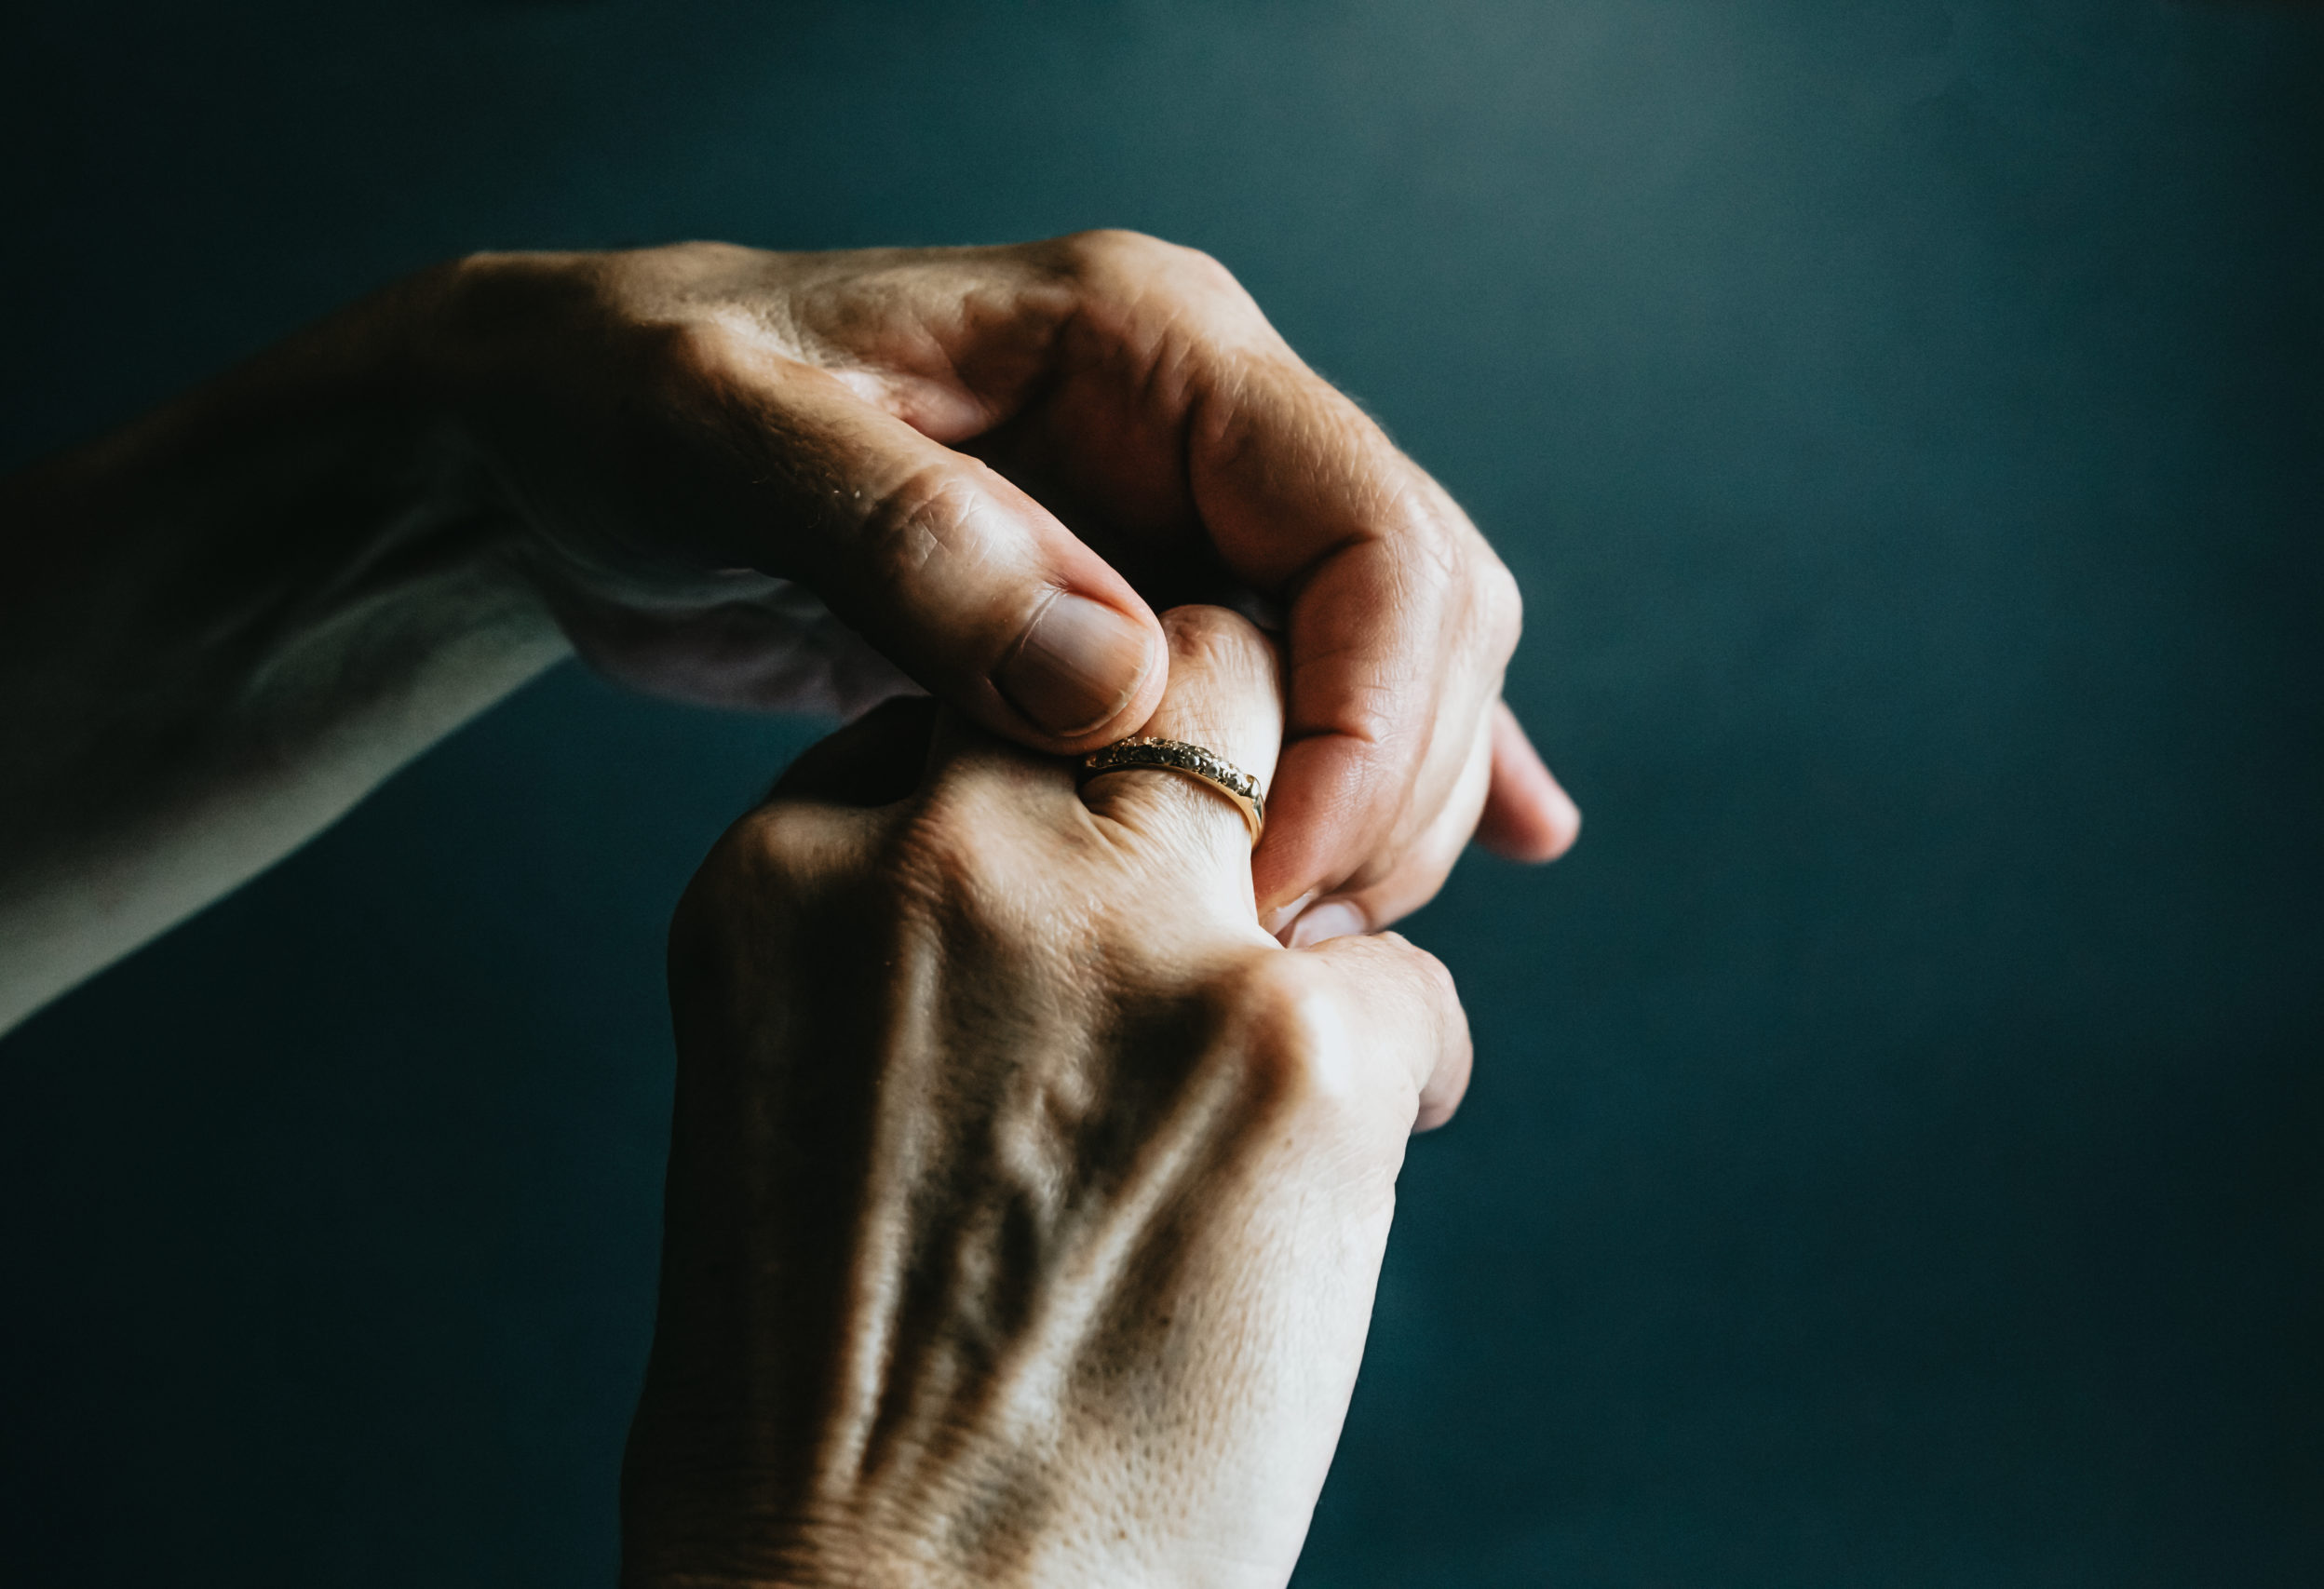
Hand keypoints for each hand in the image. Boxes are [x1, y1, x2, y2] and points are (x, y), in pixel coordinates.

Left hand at [433, 232, 1577, 939]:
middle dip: (1393, 786)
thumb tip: (1120, 692)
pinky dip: (1395, 777)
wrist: (571, 438)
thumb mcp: (725, 444)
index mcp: (1146, 345)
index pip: (1373, 526)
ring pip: (1392, 667)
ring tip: (1294, 952)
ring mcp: (1182, 518)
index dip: (1372, 720)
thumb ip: (916, 547)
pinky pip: (1318, 695)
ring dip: (1384, 811)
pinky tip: (1484, 859)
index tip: (1271, 886)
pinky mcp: (1145, 610)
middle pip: (1423, 608)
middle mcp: (1199, 423)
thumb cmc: (628, 407)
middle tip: (1270, 948)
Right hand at [623, 606, 1471, 1587]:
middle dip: (1205, 749)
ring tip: (1291, 1034)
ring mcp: (1125, 938)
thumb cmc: (829, 1411)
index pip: (966, 706)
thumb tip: (1077, 896)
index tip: (1100, 882)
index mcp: (787, 875)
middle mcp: (945, 860)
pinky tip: (1340, 1182)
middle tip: (1250, 878)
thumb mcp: (783, 1104)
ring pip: (1291, 748)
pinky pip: (1405, 980)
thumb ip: (899, 953)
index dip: (1059, 793)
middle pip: (1137, 670)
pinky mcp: (1289, 1048)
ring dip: (1314, 874)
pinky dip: (1397, 1067)